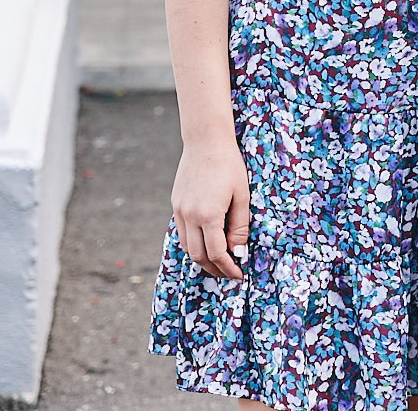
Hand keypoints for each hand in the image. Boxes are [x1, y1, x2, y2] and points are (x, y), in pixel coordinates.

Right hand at [171, 136, 250, 281]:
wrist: (205, 142)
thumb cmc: (229, 166)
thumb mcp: (242, 195)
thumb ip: (239, 225)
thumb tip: (238, 251)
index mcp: (208, 215)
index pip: (217, 253)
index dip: (228, 268)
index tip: (238, 274)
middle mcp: (189, 216)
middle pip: (199, 256)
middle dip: (214, 269)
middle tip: (230, 273)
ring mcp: (179, 211)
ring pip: (187, 247)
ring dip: (202, 259)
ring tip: (219, 263)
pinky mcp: (175, 205)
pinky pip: (182, 233)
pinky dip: (193, 244)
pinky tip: (206, 244)